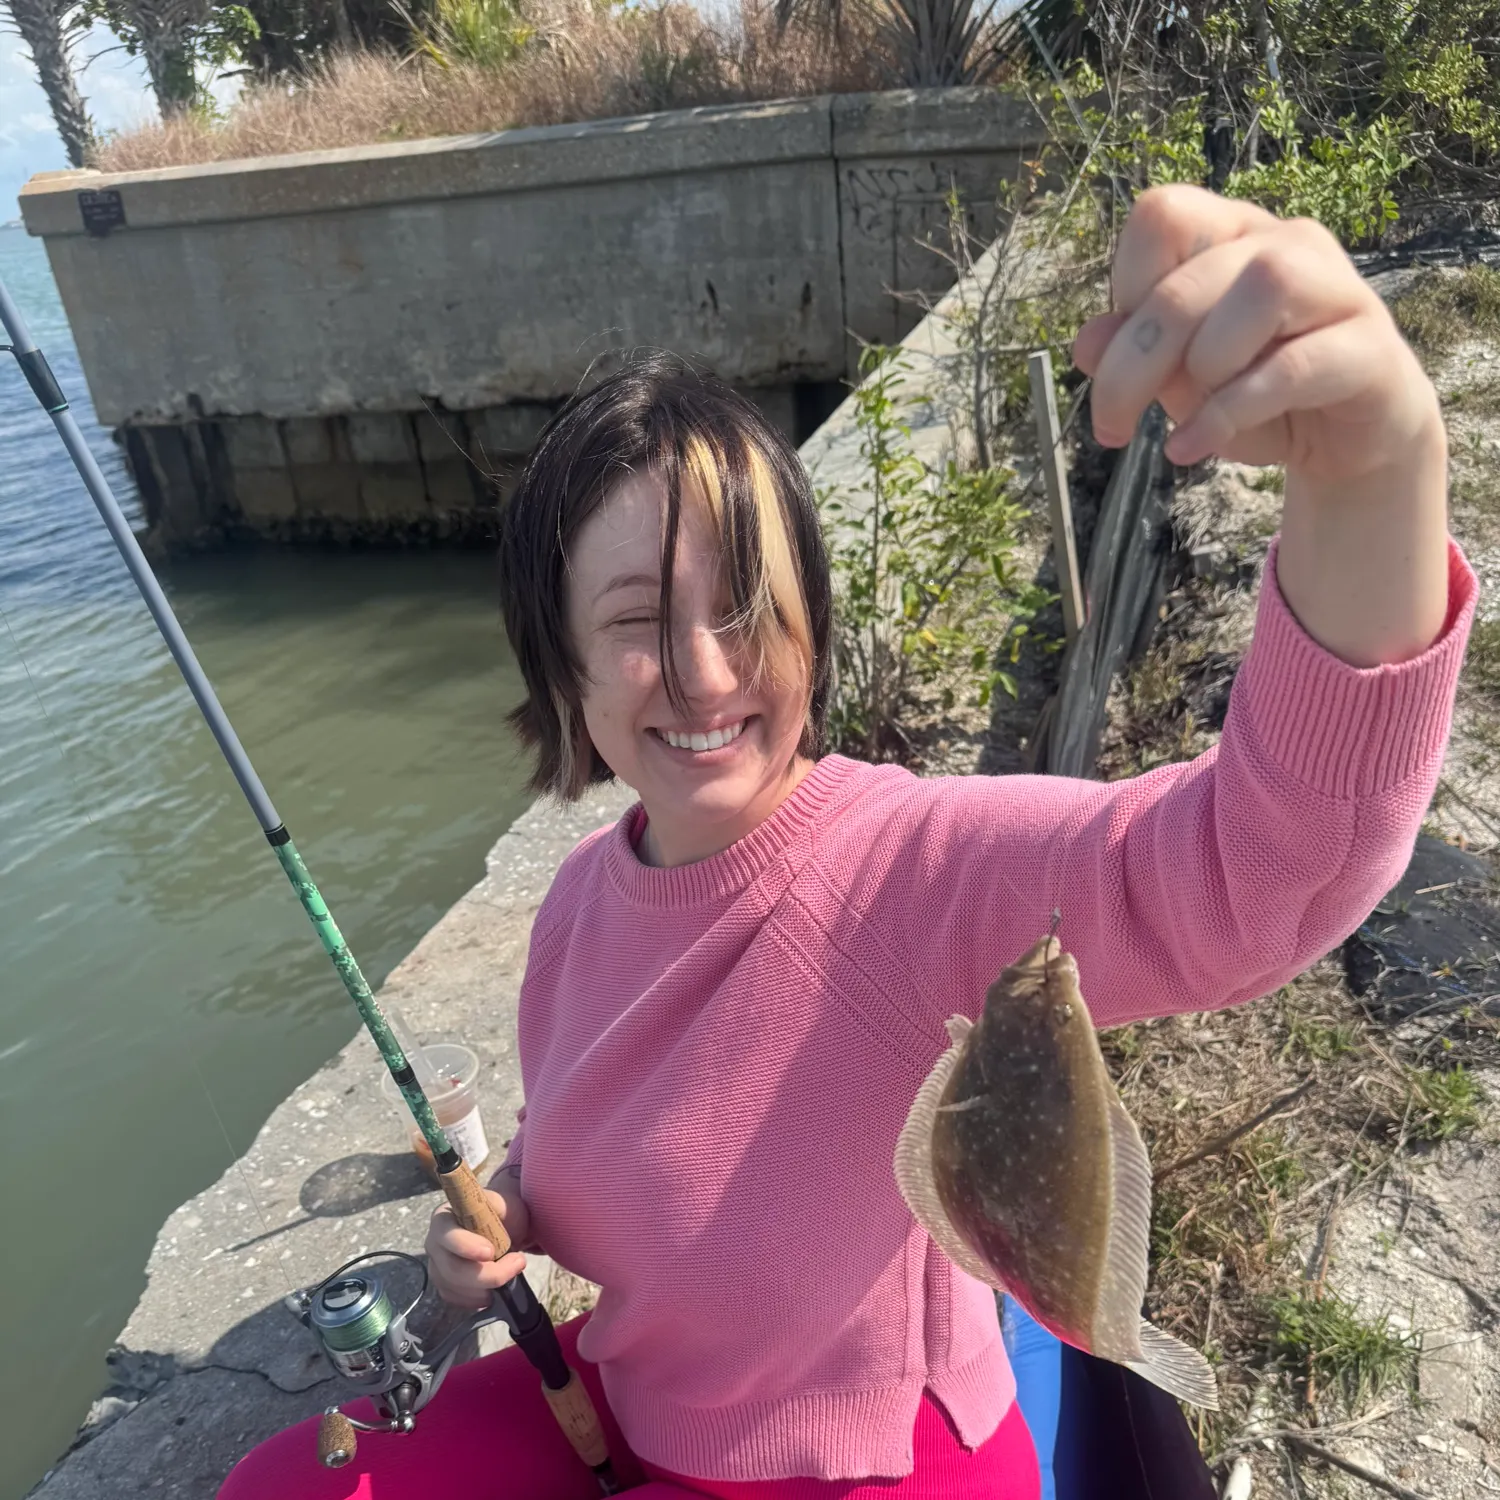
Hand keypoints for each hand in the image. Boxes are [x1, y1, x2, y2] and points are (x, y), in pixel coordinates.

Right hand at [425, 1184, 528, 1308]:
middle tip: (518, 1263)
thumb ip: (498, 1206)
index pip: (447, 1236)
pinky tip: (495, 1288)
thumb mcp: (504, 1203)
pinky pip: (457, 1300)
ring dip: (487, 1287)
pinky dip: (479, 1298)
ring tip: (511, 1273)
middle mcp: (433, 1244)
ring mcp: (436, 1267)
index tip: (491, 1252)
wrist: (503, 1229)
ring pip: (455, 1288)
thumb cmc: (501, 1214)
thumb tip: (492, 1218)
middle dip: (488, 1273)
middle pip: (452, 1269)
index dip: (466, 1246)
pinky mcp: (444, 1286)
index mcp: (443, 1218)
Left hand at [1074, 183, 1449, 666]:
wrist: (1344, 442)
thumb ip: (1130, 353)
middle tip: (1112, 427)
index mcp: (1233, 235)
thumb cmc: (1253, 398)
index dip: (1125, 284)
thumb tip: (1085, 344)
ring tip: (1189, 416)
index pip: (1163, 215)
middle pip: (1188, 282)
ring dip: (1204, 367)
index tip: (1119, 353)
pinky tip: (1191, 448)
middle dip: (1132, 366)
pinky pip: (1291, 369)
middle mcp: (1288, 244)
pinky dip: (1228, 414)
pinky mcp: (1370, 350)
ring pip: (1262, 290)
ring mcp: (1338, 290)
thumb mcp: (1177, 379)